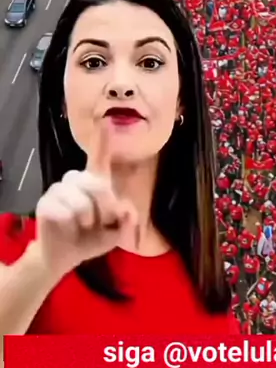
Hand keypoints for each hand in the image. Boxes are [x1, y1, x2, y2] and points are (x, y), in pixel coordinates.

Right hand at [34, 123, 137, 279]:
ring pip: (81, 203)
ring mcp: (58, 189)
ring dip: (87, 220)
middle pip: (97, 184)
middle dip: (105, 207)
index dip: (102, 140)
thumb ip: (126, 222)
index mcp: (95, 181)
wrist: (63, 256)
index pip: (99, 156)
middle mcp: (76, 179)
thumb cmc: (91, 238)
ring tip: (82, 226)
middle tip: (103, 222)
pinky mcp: (45, 203)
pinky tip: (67, 229)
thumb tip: (127, 211)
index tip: (106, 121)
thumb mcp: (115, 233)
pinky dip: (71, 227)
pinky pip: (66, 214)